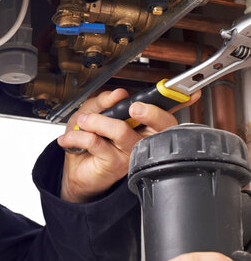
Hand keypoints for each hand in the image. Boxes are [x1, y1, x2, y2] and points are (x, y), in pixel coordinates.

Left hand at [57, 88, 199, 202]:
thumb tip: (118, 94)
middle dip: (147, 111)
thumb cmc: (86, 141)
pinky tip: (71, 138)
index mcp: (141, 123)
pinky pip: (97, 142)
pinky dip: (79, 135)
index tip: (190, 92)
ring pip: (121, 130)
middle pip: (160, 123)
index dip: (179, 101)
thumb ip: (103, 101)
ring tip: (84, 121)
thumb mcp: (90, 112)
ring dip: (97, 121)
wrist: (74, 169)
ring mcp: (131, 152)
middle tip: (131, 106)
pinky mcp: (116, 164)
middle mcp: (141, 138)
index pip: (164, 112)